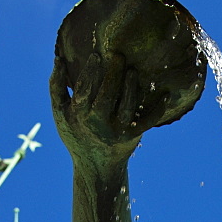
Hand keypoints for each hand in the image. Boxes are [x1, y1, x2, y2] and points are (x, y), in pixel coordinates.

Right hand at [50, 51, 175, 157]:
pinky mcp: (133, 136)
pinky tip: (165, 94)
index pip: (84, 90)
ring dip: (131, 88)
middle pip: (106, 96)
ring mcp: (117, 130)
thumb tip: (58, 58)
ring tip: (133, 71)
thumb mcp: (60, 113)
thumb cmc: (77, 132)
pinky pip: (147, 121)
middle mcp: (98, 123)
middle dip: (112, 74)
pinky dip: (158, 109)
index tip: (97, 55)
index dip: (90, 72)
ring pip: (126, 107)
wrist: (96, 166)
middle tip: (118, 55)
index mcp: (80, 114)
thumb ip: (56, 87)